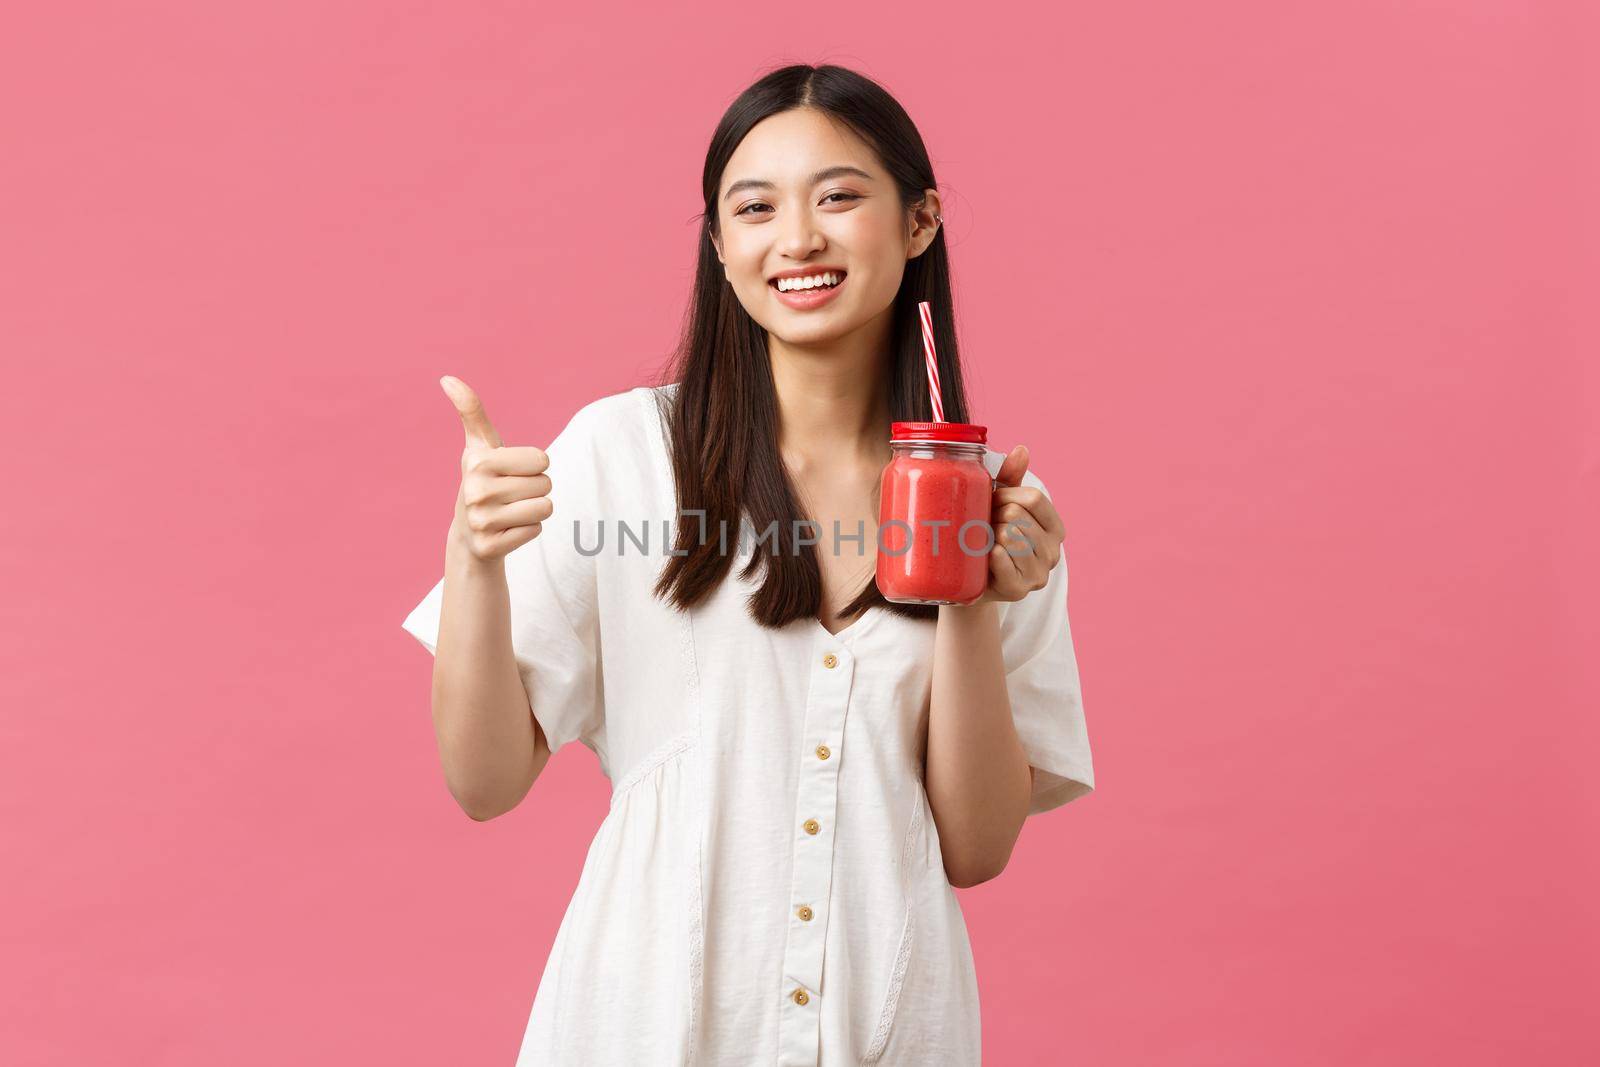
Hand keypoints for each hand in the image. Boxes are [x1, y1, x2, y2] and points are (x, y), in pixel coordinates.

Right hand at [440, 375, 552, 562]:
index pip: (542, 459)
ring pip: (545, 508)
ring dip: (534, 510)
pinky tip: (507, 530)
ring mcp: (481, 522)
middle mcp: (475, 491)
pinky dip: (528, 530)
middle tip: (511, 495)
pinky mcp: (490, 547)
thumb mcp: (479, 446)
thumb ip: (471, 411)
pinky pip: (536, 531)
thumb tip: (447, 378)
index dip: (534, 466)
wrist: (468, 533)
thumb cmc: (483, 480)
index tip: (512, 472)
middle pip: (546, 484)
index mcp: (477, 462)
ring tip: (511, 511)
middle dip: (535, 489)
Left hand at [971, 445, 1064, 605]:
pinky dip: (989, 554)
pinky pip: (1002, 560)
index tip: (992, 501)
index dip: (1007, 495)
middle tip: (983, 526)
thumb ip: (1012, 478)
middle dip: (993, 516)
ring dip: (988, 535)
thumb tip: (1021, 449)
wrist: (967, 580)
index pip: (1034, 498)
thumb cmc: (987, 536)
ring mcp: (1038, 574)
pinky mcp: (1018, 590)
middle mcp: (1053, 552)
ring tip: (982, 543)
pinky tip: (984, 557)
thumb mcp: (1001, 504)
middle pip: (1018, 516)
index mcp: (1055, 528)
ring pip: (1010, 537)